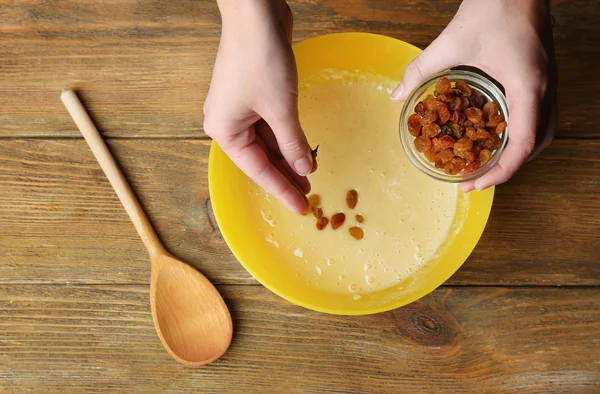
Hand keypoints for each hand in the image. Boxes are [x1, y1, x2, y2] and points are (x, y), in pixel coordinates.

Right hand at [204, 0, 314, 213]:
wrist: (256, 13)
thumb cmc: (260, 59)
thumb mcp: (281, 108)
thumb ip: (294, 143)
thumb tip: (305, 169)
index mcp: (224, 131)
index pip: (258, 170)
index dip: (282, 190)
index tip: (301, 208)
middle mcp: (228, 123)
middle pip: (261, 158)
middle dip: (287, 175)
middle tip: (310, 196)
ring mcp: (240, 108)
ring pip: (268, 142)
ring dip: (290, 156)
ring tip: (311, 176)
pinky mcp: (254, 94)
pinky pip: (272, 124)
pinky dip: (288, 136)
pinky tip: (304, 149)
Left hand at [392, 0, 556, 191]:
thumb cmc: (493, 7)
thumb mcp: (450, 42)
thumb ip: (420, 71)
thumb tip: (396, 97)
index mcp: (526, 85)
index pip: (523, 143)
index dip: (502, 171)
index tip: (476, 184)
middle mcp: (544, 88)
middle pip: (538, 143)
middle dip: (508, 167)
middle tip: (477, 179)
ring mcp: (548, 81)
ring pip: (543, 130)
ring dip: (517, 151)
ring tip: (487, 162)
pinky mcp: (543, 75)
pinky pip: (539, 114)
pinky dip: (521, 131)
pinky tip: (496, 131)